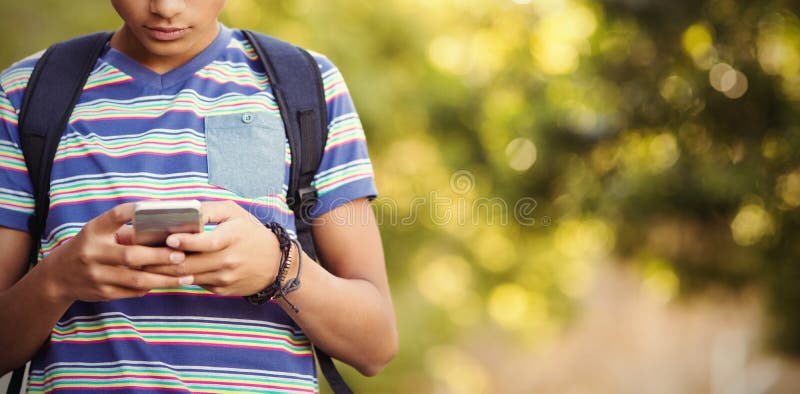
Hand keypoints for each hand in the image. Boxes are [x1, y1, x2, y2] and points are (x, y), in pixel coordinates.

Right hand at [42, 203, 193, 302]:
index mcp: (94, 230)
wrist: (58, 277)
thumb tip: (166, 225)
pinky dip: (151, 287)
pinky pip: (132, 291)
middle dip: (160, 256)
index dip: (138, 210)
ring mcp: (96, 275)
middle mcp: (92, 252)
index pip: (116, 215)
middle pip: (131, 255)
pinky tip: (169, 284)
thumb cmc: (89, 248)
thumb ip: (124, 229)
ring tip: (187, 276)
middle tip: (182, 256)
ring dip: (164, 279)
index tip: (162, 208)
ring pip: (136, 279)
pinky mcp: (102, 292)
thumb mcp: (98, 232)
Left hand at [143, 201, 281, 295]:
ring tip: (137, 264)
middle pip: (189, 263)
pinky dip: (176, 279)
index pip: (207, 242)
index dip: (186, 241)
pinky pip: (194, 284)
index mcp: (233, 238)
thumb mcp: (235, 213)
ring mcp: (224, 278)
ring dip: (160, 272)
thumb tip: (182, 210)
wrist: (275, 265)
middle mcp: (228, 260)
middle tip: (134, 253)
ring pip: (187, 277)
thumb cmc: (250, 233)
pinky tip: (158, 274)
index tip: (167, 239)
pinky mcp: (221, 290)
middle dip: (158, 259)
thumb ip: (209, 210)